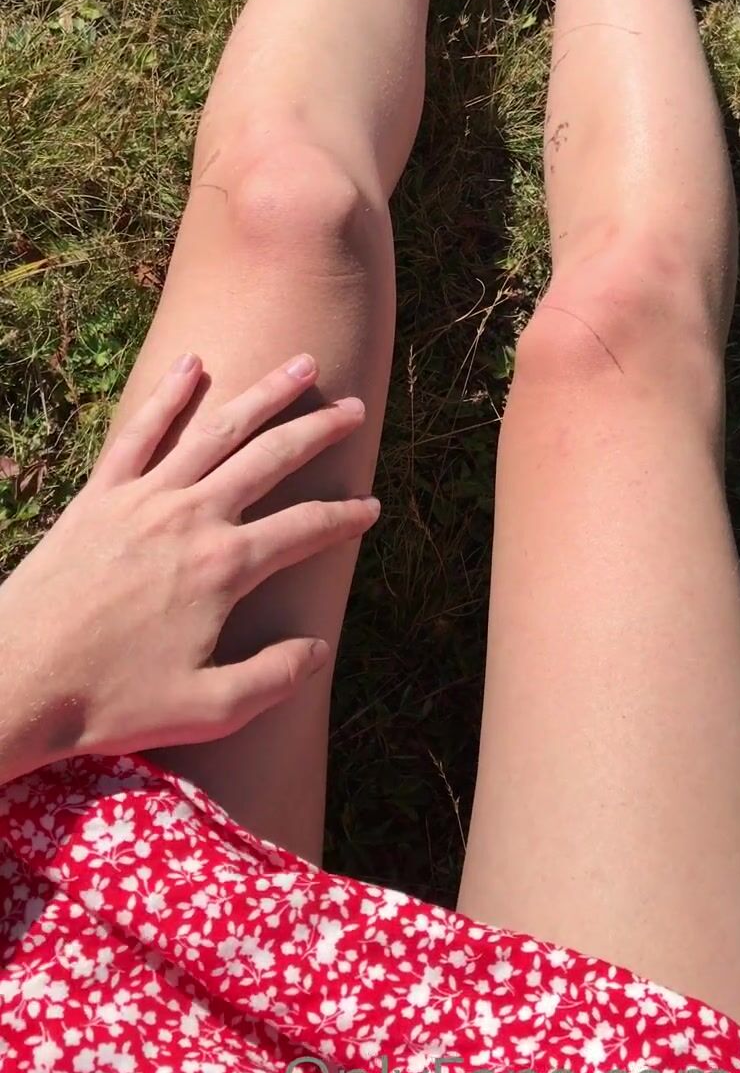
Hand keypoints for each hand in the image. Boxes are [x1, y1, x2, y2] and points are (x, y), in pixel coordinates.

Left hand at [0, 352, 378, 781]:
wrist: (15, 680)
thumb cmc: (110, 702)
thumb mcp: (207, 709)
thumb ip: (273, 677)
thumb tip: (319, 647)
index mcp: (225, 566)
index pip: (306, 528)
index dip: (346, 517)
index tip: (371, 507)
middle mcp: (192, 517)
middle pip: (270, 458)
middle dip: (318, 430)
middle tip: (353, 410)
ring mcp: (143, 498)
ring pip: (218, 430)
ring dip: (265, 394)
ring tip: (302, 364)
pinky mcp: (100, 495)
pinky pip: (140, 432)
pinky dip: (169, 395)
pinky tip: (193, 363)